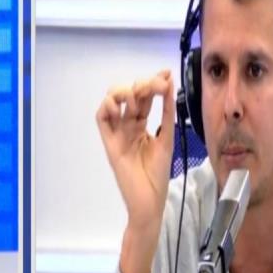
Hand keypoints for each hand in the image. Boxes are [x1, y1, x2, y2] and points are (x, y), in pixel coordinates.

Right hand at [96, 70, 174, 232]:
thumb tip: (170, 87)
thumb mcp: (166, 139)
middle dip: (144, 85)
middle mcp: (128, 126)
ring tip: (140, 96)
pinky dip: (107, 107)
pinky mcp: (109, 142)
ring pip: (113, 102)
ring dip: (125, 93)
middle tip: (159, 85)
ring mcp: (117, 133)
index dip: (154, 83)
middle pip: (130, 96)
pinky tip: (120, 104)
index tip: (166, 73)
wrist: (149, 199)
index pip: (145, 98)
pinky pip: (101, 120)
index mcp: (142, 125)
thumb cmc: (158, 174)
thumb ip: (167, 114)